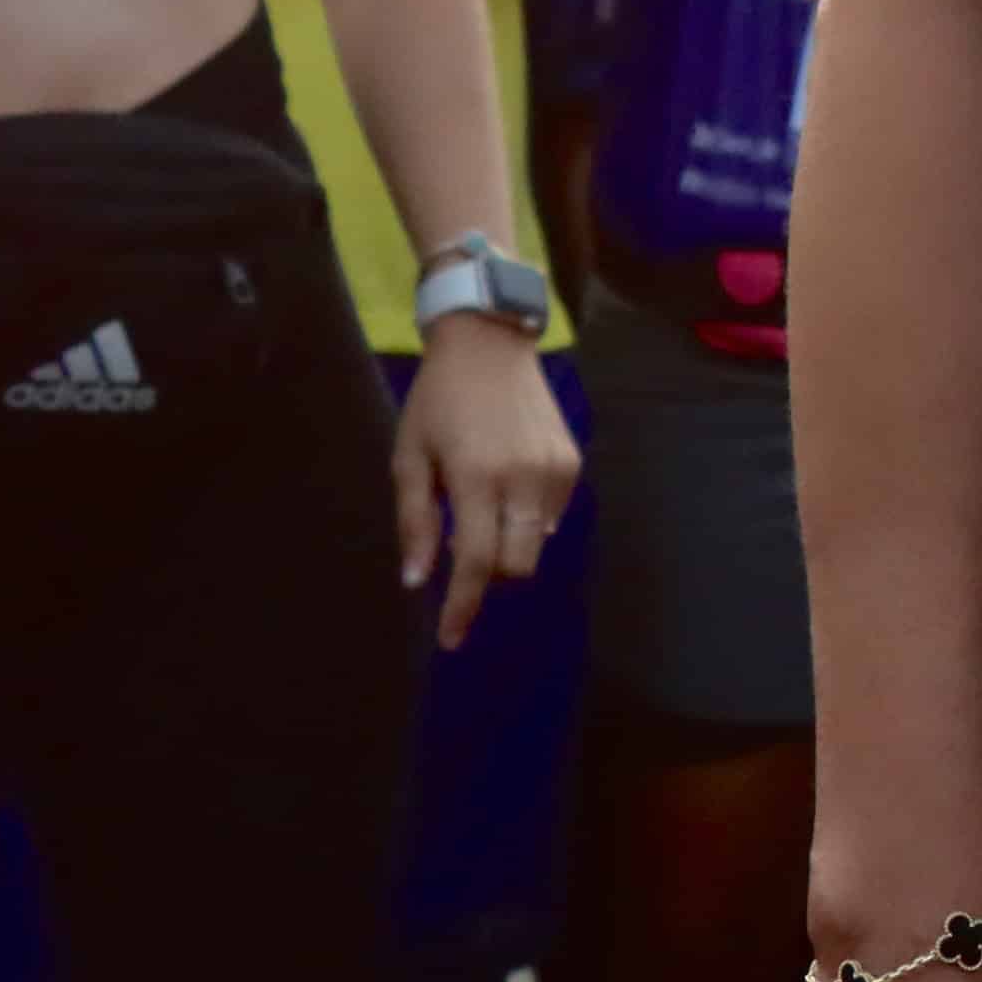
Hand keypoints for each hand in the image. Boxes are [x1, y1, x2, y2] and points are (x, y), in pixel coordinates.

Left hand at [392, 317, 577, 650]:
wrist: (489, 343)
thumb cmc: (437, 400)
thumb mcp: (410, 456)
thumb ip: (415, 521)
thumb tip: (418, 580)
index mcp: (477, 476)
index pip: (476, 562)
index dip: (463, 606)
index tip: (450, 638)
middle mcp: (524, 477)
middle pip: (517, 564)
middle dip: (489, 574)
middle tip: (460, 549)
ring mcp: (555, 469)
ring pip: (536, 543)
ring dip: (507, 543)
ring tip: (481, 505)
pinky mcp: (571, 461)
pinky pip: (550, 515)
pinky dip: (526, 518)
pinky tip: (506, 485)